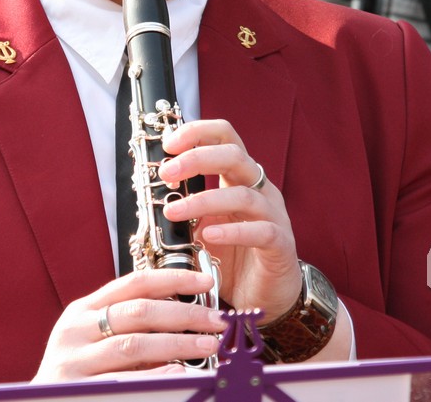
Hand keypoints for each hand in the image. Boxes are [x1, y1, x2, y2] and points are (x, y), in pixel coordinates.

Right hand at [33, 269, 225, 382]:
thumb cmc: (77, 375)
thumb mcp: (94, 341)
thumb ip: (129, 326)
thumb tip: (185, 314)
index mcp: (82, 311)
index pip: (133, 284)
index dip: (173, 279)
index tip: (206, 281)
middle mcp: (75, 331)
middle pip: (138, 312)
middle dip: (184, 314)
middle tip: (216, 320)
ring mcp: (73, 362)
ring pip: (133, 345)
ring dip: (177, 344)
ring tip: (208, 346)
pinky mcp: (76, 389)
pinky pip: (123, 382)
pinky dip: (156, 376)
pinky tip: (180, 374)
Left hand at [156, 120, 302, 323]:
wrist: (266, 297)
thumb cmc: (232, 258)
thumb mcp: (202, 227)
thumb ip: (184, 208)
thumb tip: (149, 193)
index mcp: (240, 179)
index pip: (225, 137)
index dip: (198, 133)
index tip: (168, 143)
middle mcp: (260, 191)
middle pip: (234, 156)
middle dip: (197, 159)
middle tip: (166, 173)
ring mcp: (273, 216)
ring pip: (243, 195)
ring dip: (204, 201)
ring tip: (174, 212)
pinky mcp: (280, 245)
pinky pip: (260, 231)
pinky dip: (233, 232)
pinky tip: (209, 236)